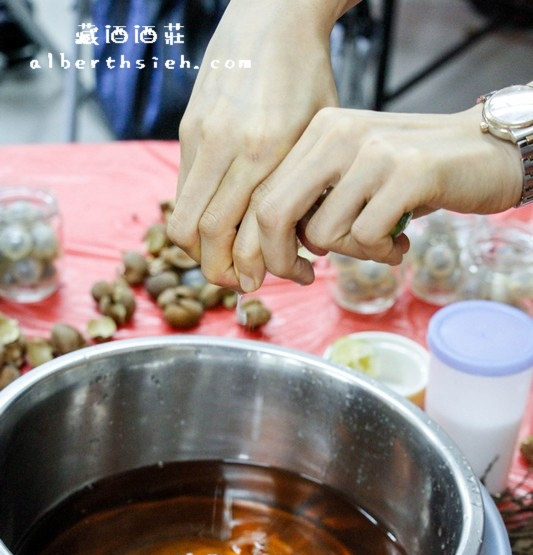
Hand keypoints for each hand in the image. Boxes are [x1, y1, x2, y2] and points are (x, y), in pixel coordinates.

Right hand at [167, 0, 345, 290]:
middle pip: (202, 233)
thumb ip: (303, 190)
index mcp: (265, 149)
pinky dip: (196, 218)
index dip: (247, 268)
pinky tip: (221, 221)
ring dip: (200, 250)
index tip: (263, 283)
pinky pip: (182, 190)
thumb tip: (291, 248)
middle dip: (218, 270)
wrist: (271, 17)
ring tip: (228, 257)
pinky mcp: (187, 129)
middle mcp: (225, 144)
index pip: (240, 231)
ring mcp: (200, 136)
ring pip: (182, 217)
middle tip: (242, 281)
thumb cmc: (308, 79)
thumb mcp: (320, 136)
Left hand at [240, 103, 522, 285]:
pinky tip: (402, 240)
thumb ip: (315, 199)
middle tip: (305, 277)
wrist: (488, 152)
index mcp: (320, 131)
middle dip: (281, 260)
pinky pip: (366, 237)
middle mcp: (338, 133)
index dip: (258, 245)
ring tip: (383, 241)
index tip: (275, 272)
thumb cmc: (416, 174)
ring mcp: (373, 151)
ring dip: (351, 254)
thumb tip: (271, 250)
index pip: (262, 194)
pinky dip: (382, 252)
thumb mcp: (355, 175)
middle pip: (274, 214)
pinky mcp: (408, 172)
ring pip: (322, 233)